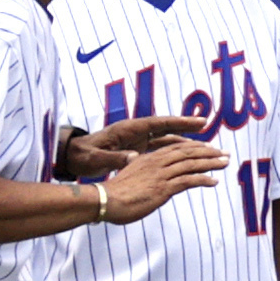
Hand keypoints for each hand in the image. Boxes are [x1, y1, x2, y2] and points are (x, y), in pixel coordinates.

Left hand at [63, 110, 210, 177]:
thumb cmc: (83, 157)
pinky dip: (172, 149)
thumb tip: (133, 157)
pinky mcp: (136, 148)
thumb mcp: (96, 159)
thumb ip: (115, 158)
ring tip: (201, 143)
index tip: (196, 122)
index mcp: (128, 130)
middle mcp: (135, 132)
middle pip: (165, 127)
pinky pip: (158, 148)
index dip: (178, 122)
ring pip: (164, 138)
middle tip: (206, 125)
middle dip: (185, 126)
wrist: (73, 157)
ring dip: (182, 140)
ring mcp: (136, 140)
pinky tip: (185, 155)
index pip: (158, 123)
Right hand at [93, 138, 227, 220]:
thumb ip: (142, 174)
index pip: (175, 148)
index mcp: (148, 158)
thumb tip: (147, 177)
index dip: (194, 147)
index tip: (208, 147)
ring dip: (211, 163)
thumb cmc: (114, 194)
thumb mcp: (130, 177)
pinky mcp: (163, 188)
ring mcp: (161, 174)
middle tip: (224, 153)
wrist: (104, 201)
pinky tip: (214, 181)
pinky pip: (188, 180)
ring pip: (191, 164)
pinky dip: (203, 179)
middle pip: (187, 153)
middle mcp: (156, 162)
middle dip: (208, 152)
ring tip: (225, 163)